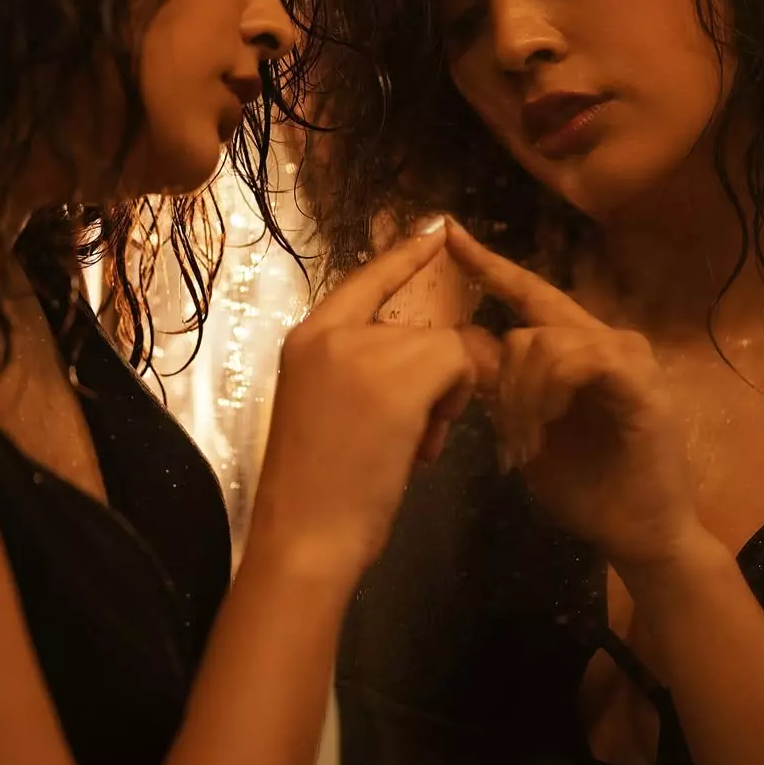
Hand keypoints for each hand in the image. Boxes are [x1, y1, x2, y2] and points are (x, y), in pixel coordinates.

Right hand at [247, 221, 497, 589]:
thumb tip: (423, 359)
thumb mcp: (325, 408)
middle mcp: (331, 332)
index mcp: (306, 338)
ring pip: (445, 347)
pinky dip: (454, 405)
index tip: (435, 229)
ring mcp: (364, 351)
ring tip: (415, 446)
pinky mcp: (399, 376)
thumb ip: (359, 372)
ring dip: (446, 399)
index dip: (404, 257)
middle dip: (434, 377)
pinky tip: (424, 446)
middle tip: (415, 431)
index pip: (365, 279)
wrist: (305, 535)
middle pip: (419, 326)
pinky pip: (458, 366)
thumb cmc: (315, 491)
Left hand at [447, 221, 703, 575]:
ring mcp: (628, 356)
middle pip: (529, 318)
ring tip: (525, 442)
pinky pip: (578, 360)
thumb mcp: (527, 430)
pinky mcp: (642, 381)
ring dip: (521, 395)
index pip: (528, 294)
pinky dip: (550, 395)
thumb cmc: (584, 488)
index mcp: (575, 347)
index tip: (448, 235)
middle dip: (499, 374)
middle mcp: (604, 339)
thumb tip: (469, 368)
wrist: (638, 533)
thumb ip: (504, 392)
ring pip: (544, 341)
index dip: (489, 265)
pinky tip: (546, 429)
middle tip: (500, 432)